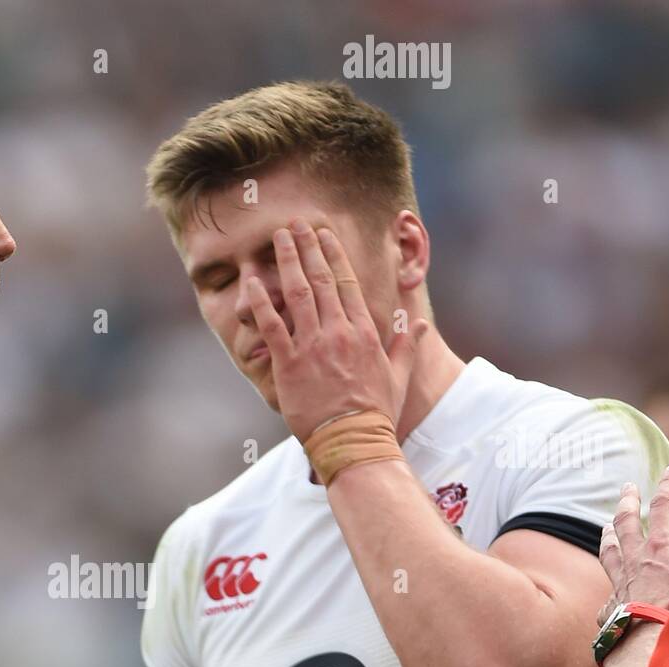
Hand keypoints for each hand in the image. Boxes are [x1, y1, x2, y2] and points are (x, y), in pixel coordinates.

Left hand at [245, 220, 428, 444]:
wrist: (354, 441)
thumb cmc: (376, 413)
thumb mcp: (398, 377)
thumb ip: (406, 346)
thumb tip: (418, 324)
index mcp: (364, 332)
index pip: (347, 283)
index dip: (334, 254)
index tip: (324, 235)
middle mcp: (338, 331)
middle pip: (321, 279)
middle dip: (307, 247)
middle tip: (295, 224)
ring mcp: (312, 346)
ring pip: (298, 293)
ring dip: (287, 262)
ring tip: (278, 239)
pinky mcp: (289, 364)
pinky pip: (272, 325)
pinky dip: (260, 302)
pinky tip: (250, 282)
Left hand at [597, 466, 668, 624]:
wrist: (650, 645)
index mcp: (663, 550)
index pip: (665, 508)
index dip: (668, 487)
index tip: (668, 471)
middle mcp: (636, 562)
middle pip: (626, 524)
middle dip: (628, 502)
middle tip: (627, 488)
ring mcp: (619, 585)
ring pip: (610, 554)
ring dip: (608, 537)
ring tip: (605, 527)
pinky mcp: (610, 609)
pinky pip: (609, 596)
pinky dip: (612, 591)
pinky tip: (611, 595)